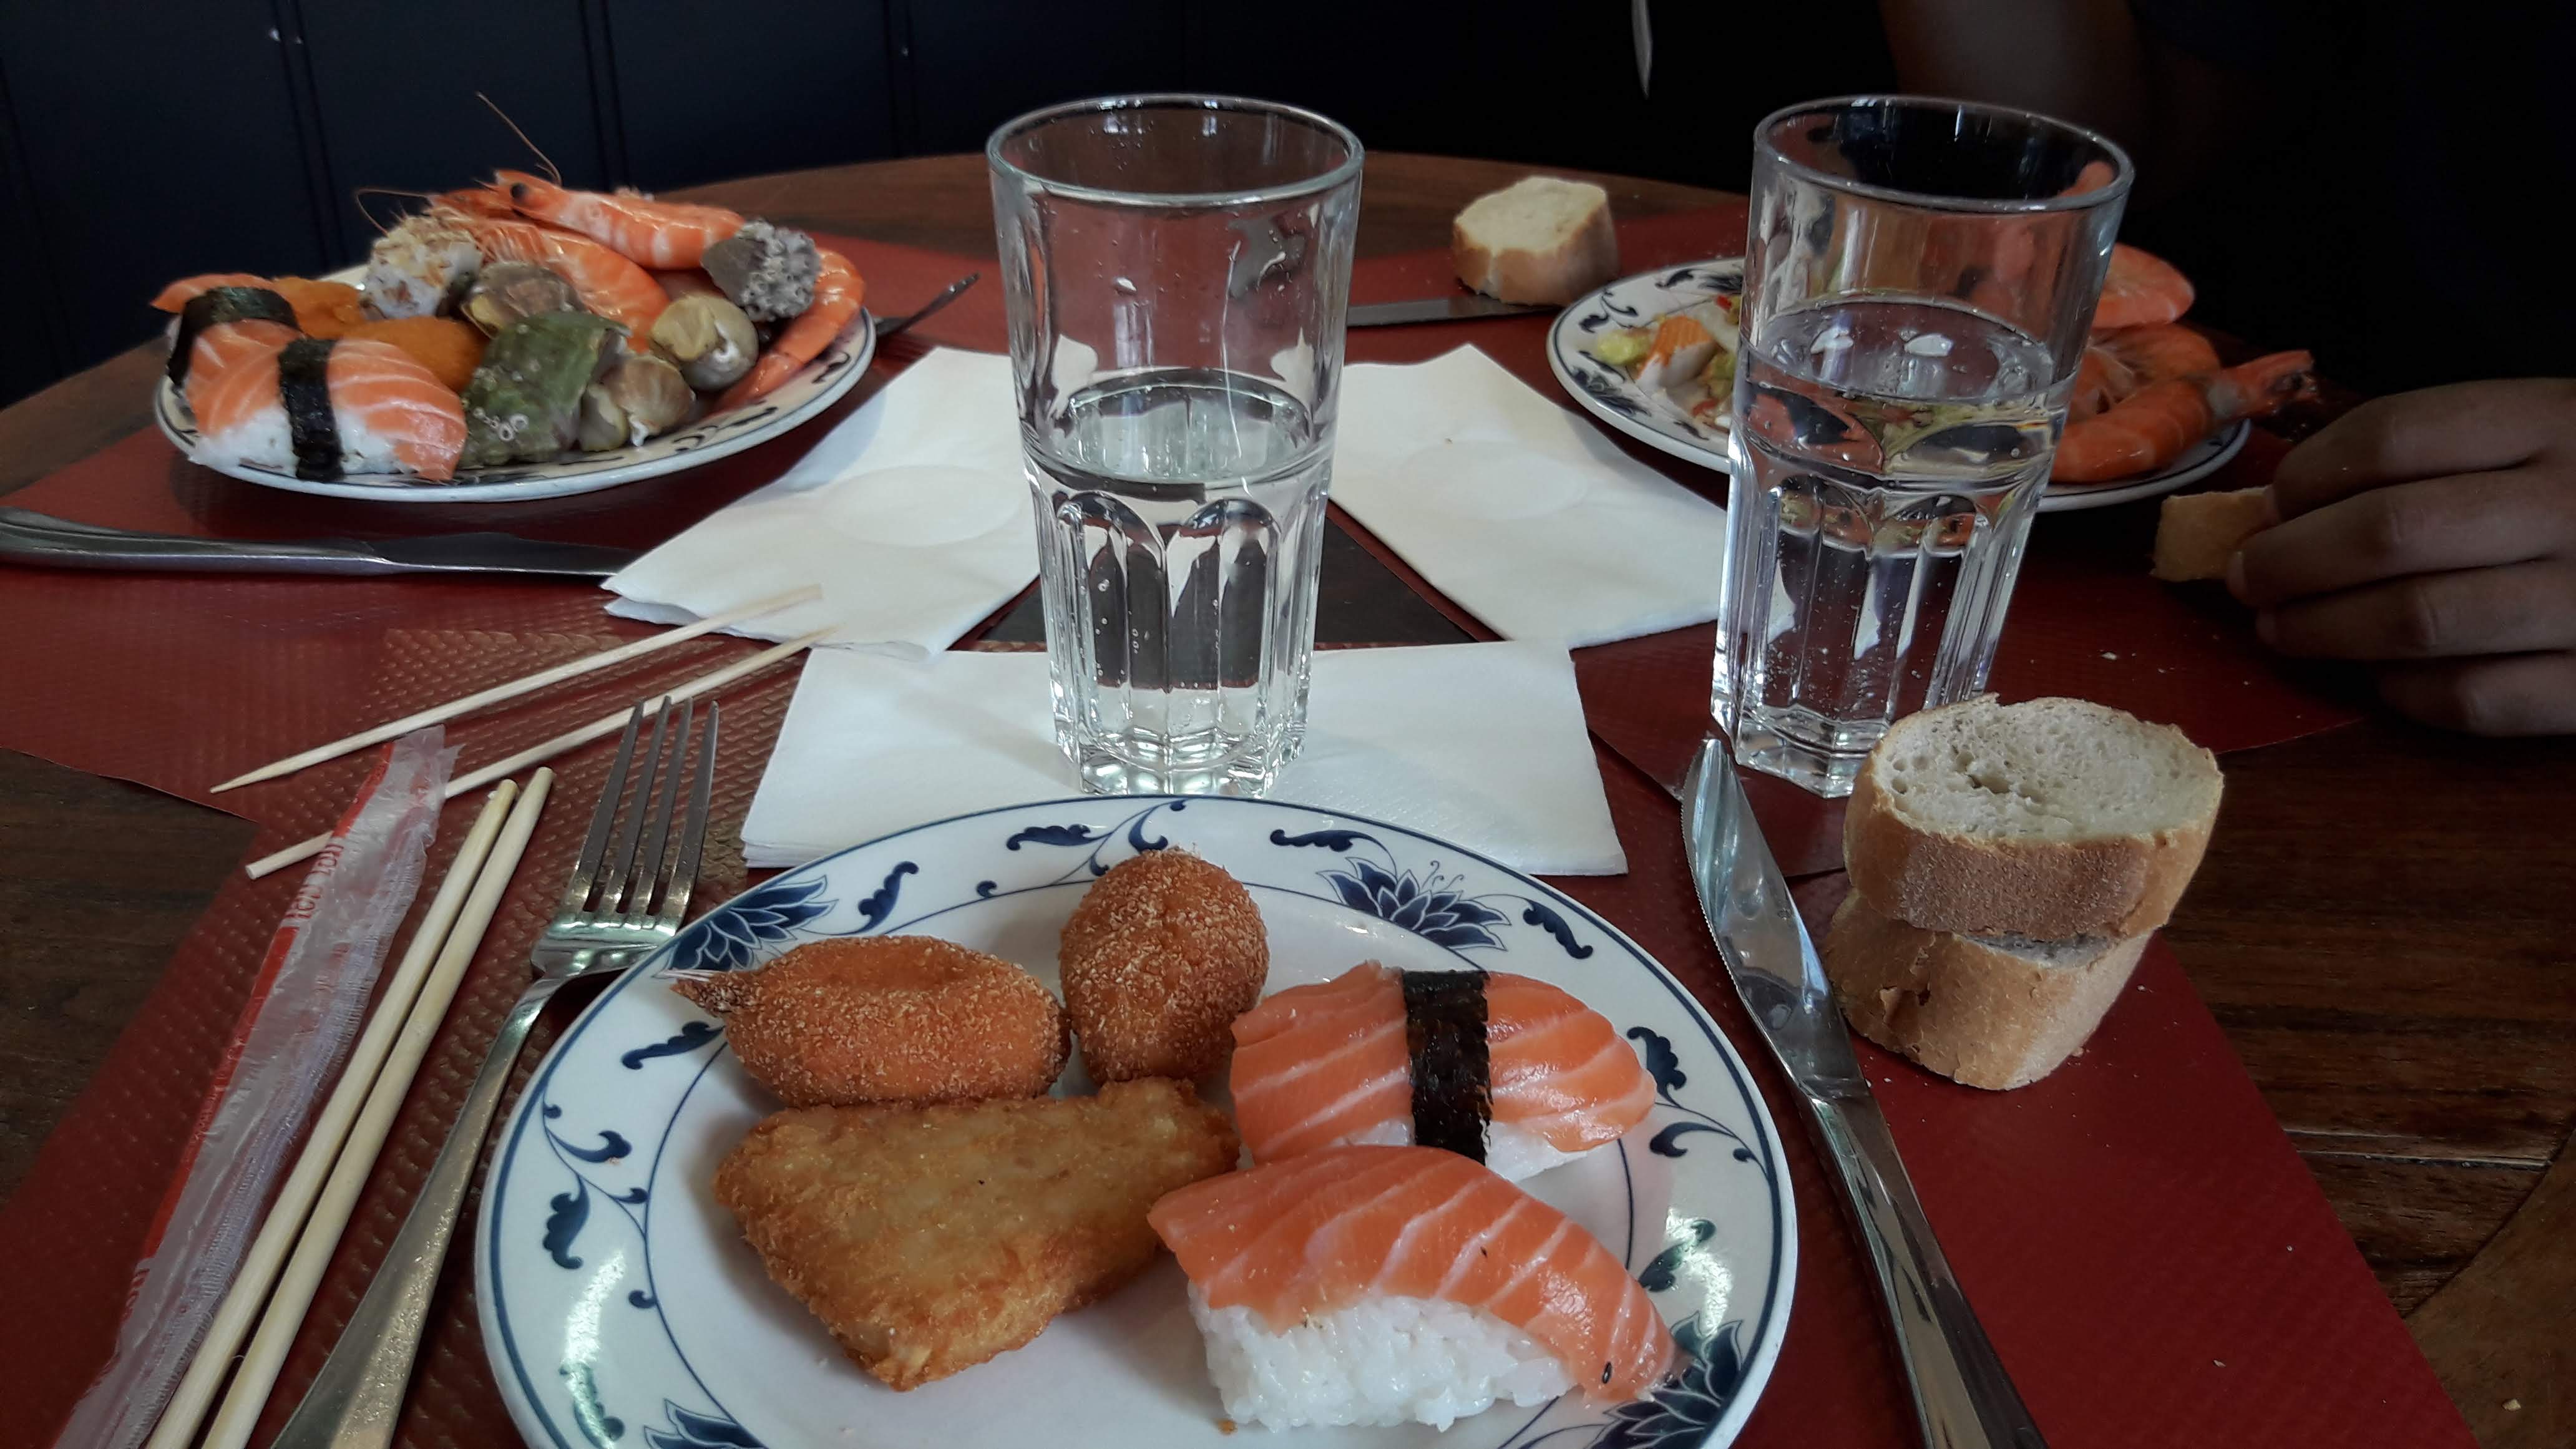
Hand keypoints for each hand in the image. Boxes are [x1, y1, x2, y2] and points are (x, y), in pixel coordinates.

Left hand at [2228, 379, 2575, 734]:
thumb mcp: (2552, 435)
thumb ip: (2444, 454)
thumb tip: (2287, 503)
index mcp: (2561, 420)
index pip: (2397, 435)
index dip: (2307, 475)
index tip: (2270, 505)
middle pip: (2391, 531)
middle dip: (2291, 560)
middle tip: (2248, 578)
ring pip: (2420, 620)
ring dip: (2325, 630)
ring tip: (2282, 629)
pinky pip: (2476, 697)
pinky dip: (2405, 692)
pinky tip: (2379, 678)